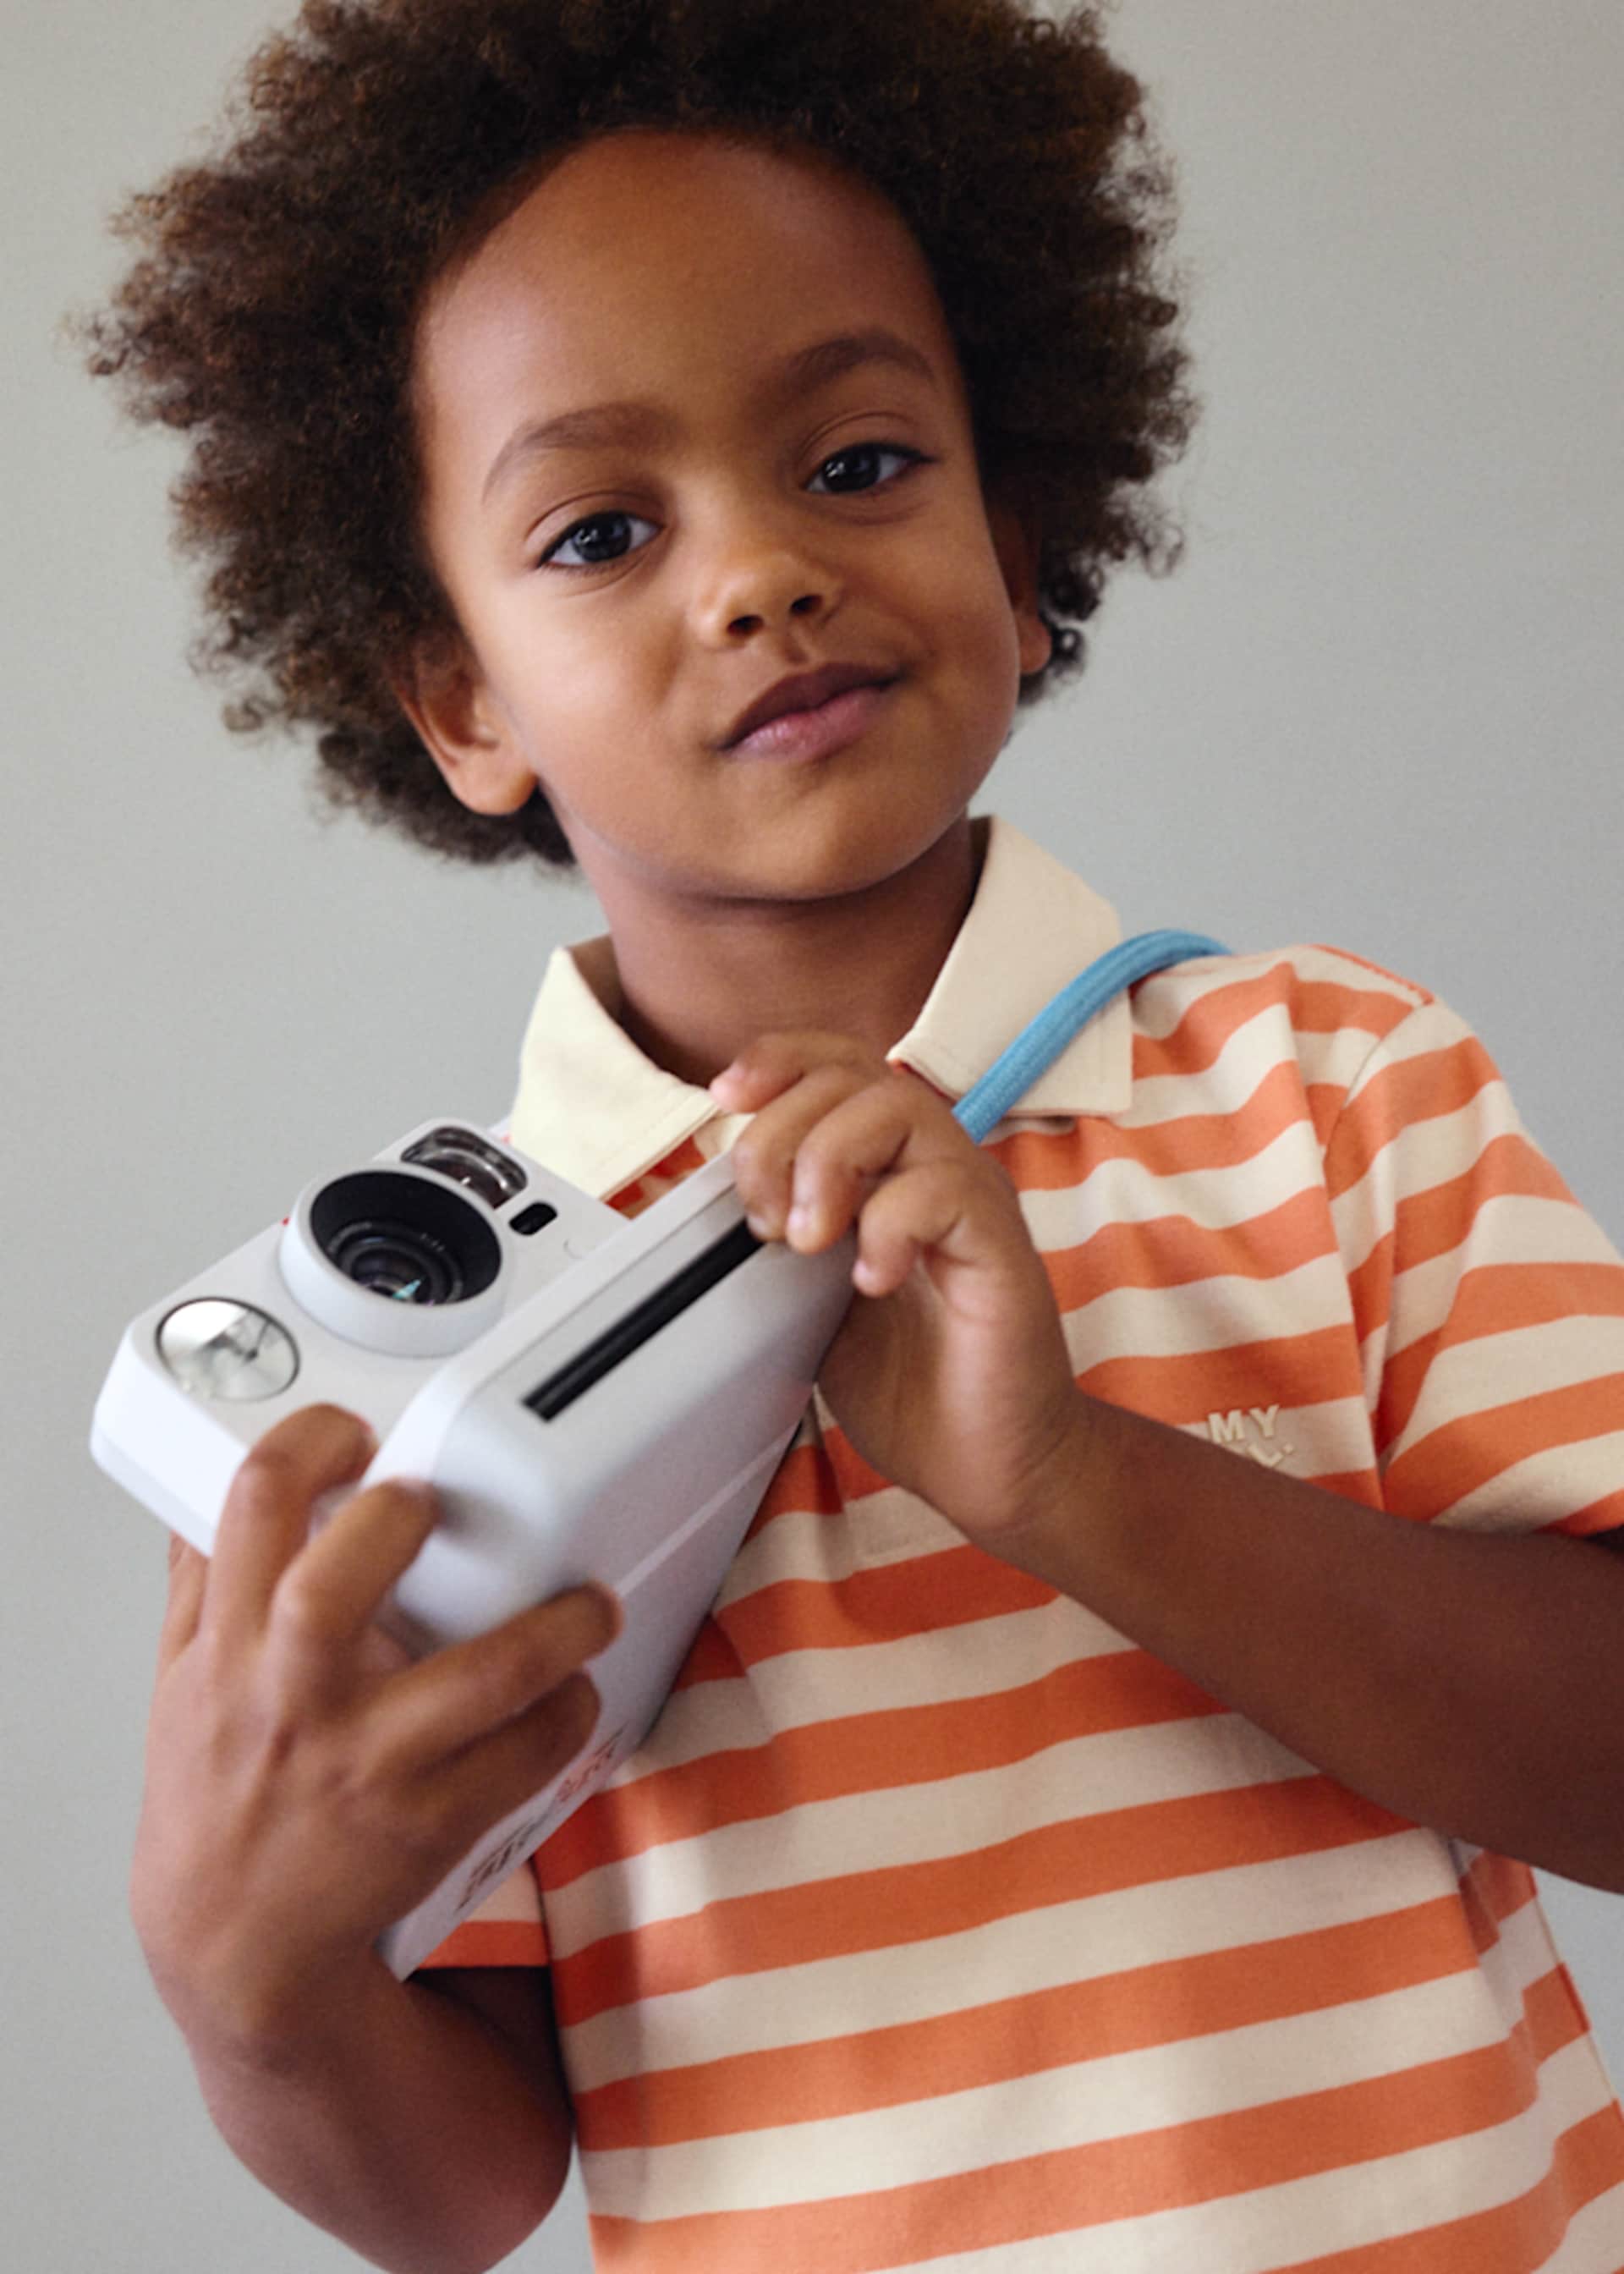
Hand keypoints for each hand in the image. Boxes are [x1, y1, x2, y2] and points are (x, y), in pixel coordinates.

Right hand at [132, 1405, 618, 2048]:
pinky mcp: (427, 1823)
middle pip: (333, 1591)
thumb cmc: (213, 1799)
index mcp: (230, 1649)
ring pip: (473, 1681)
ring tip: (588, 1603)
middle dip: (399, 1523)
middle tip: (442, 1504)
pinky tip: (576, 1690)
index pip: (249, 1512)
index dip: (308, 1448)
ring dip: (548, 1632)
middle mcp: (293, 1700)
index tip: (355, 1431)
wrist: (233, 1942)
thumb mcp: (178, 1680)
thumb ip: (201, 1582)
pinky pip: (521, 1762)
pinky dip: (564, 1718)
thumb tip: (205, 1489)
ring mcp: (365, 1765)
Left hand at [712, 1034, 1085, 1541]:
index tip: (724, 1102)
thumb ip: (782, 1237)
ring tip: (807, 1242)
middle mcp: (935, 1166)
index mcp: (889, 1167)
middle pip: (854, 1076)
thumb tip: (718, 1198)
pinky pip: (944, 1189)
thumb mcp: (811, 1300)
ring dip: (828, 1161)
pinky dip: (889, 1226)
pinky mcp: (1001, 1245)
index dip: (778, 1061)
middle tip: (763, 1218)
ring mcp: (973, 1200)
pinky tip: (871, 1282)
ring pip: (900, 1109)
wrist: (985, 1462)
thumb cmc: (909, 1384)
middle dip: (782, 1129)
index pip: (837, 1065)